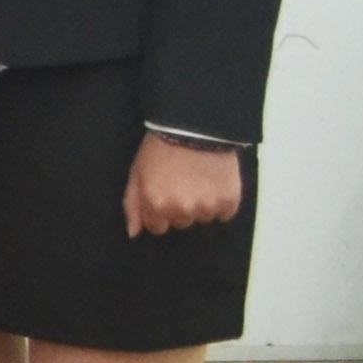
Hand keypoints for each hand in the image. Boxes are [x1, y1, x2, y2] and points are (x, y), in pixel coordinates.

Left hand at [123, 131, 243, 236]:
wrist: (195, 128)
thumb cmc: (160, 149)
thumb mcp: (137, 172)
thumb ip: (133, 205)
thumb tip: (134, 233)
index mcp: (156, 204)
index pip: (157, 227)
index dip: (159, 211)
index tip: (163, 194)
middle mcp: (181, 210)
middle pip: (180, 223)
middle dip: (179, 207)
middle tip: (181, 182)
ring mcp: (207, 207)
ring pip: (202, 218)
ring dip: (201, 204)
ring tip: (198, 179)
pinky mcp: (229, 202)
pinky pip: (225, 214)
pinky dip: (221, 202)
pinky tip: (214, 182)